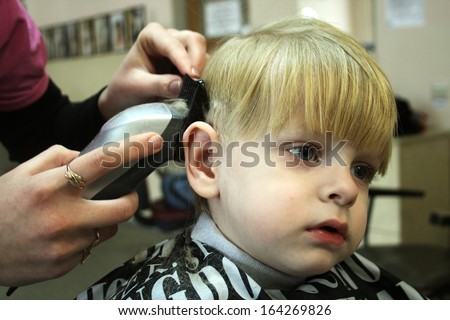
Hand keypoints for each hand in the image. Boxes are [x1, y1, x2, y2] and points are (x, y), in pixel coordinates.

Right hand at [0, 133, 161, 286]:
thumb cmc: (2, 207)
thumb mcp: (23, 173)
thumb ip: (56, 157)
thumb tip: (84, 156)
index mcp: (51, 187)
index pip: (102, 162)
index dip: (133, 149)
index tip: (154, 141)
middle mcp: (62, 217)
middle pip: (122, 208)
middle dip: (129, 200)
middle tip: (123, 195)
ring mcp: (66, 244)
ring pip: (107, 230)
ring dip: (102, 221)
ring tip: (77, 218)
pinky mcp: (65, 264)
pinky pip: (90, 248)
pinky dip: (84, 239)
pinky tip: (62, 236)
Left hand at [98, 23, 206, 118]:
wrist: (126, 98)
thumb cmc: (126, 88)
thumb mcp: (137, 87)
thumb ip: (158, 85)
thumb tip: (182, 86)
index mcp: (152, 36)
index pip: (173, 43)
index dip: (184, 59)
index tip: (192, 77)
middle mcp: (170, 39)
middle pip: (195, 41)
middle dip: (198, 61)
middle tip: (197, 82)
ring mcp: (182, 51)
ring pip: (203, 54)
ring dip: (203, 72)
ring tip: (196, 90)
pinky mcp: (190, 65)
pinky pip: (204, 69)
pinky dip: (204, 79)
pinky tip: (197, 92)